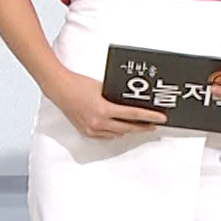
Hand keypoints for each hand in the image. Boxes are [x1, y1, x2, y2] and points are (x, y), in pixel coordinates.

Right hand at [46, 71, 166, 139]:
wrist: (60, 89)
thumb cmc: (79, 84)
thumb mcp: (103, 88)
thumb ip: (116, 98)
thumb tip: (131, 103)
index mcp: (104, 109)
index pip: (133, 115)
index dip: (149, 117)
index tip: (160, 119)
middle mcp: (98, 122)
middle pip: (128, 127)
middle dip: (143, 126)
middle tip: (154, 124)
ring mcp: (92, 129)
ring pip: (117, 133)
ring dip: (129, 129)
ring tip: (139, 125)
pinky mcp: (87, 132)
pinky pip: (106, 135)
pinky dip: (114, 131)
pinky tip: (120, 127)